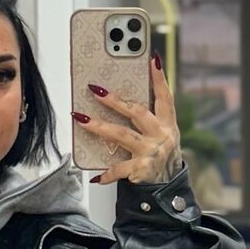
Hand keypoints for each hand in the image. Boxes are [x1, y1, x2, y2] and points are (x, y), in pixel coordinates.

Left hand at [73, 53, 182, 184]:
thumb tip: (119, 98)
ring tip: (81, 118)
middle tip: (95, 90)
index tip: (153, 60)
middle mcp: (162, 136)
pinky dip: (107, 173)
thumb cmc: (159, 155)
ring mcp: (152, 152)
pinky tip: (97, 176)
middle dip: (115, 100)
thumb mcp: (161, 135)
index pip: (165, 97)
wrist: (168, 188)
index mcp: (167, 124)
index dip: (159, 79)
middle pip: (137, 113)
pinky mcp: (142, 169)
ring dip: (99, 126)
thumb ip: (147, 119)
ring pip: (122, 135)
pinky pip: (120, 168)